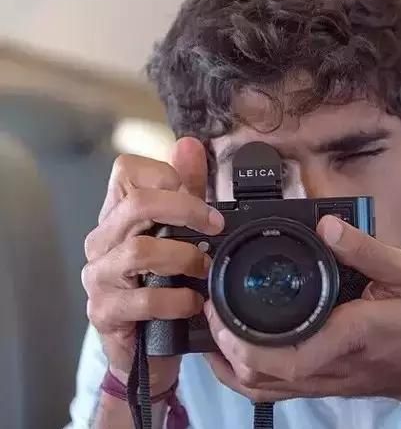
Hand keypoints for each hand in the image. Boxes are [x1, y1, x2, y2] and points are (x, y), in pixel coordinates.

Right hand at [82, 137, 223, 393]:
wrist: (146, 343)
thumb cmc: (162, 281)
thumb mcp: (178, 231)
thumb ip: (185, 189)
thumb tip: (189, 144)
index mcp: (118, 213)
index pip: (126, 169)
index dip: (165, 173)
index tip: (195, 193)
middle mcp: (102, 240)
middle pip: (137, 204)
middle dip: (185, 210)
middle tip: (214, 225)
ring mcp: (99, 276)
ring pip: (139, 251)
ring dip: (183, 258)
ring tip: (204, 269)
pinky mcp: (104, 311)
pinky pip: (143, 299)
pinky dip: (176, 299)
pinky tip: (192, 302)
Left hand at [203, 215, 400, 402]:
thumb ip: (364, 248)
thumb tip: (326, 224)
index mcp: (348, 334)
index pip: (288, 355)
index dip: (243, 342)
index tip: (218, 310)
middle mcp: (327, 365)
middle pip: (261, 376)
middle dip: (223, 346)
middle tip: (208, 307)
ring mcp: (320, 381)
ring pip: (260, 389)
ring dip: (227, 363)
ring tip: (210, 326)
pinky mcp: (319, 384)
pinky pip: (271, 392)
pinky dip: (242, 377)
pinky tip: (230, 354)